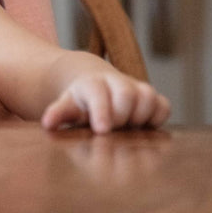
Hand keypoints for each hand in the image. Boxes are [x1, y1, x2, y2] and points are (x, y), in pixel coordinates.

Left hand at [41, 72, 170, 132]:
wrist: (95, 85)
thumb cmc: (80, 103)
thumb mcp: (67, 106)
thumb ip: (59, 113)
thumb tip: (48, 123)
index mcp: (92, 84)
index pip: (97, 92)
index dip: (101, 111)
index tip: (102, 130)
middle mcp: (116, 82)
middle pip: (126, 93)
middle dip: (121, 114)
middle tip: (113, 130)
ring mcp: (135, 88)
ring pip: (147, 96)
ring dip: (141, 116)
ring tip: (128, 128)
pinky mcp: (151, 98)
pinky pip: (163, 105)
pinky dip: (158, 117)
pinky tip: (145, 128)